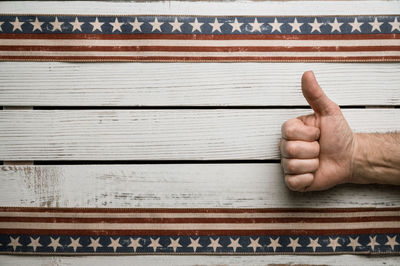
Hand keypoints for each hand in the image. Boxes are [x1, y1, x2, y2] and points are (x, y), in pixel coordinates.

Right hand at [280, 71, 354, 190]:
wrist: (349, 158)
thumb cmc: (339, 136)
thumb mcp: (329, 112)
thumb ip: (315, 94)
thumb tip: (307, 74)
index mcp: (291, 131)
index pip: (287, 132)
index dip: (307, 134)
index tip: (318, 134)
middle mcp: (286, 146)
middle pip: (289, 150)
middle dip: (312, 150)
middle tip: (319, 148)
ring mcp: (289, 164)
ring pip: (292, 166)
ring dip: (312, 164)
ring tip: (318, 160)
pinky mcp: (293, 181)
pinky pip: (293, 181)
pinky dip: (307, 179)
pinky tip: (314, 173)